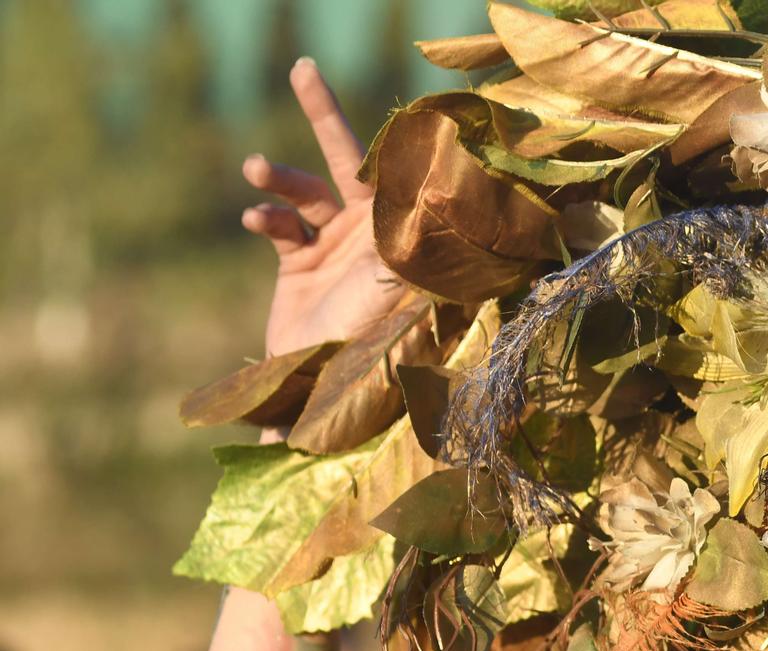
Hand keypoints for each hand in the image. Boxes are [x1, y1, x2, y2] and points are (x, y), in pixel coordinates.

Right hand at [242, 58, 404, 356]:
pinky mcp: (298, 264)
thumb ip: (406, 224)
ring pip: (304, 189)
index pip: (393, 167)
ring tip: (256, 169)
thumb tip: (428, 173)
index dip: (384, 132)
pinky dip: (266, 213)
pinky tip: (257, 219)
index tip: (376, 102)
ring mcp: (336, 247)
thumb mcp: (400, 274)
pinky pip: (279, 221)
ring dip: (279, 176)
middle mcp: (373, 234)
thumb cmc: (376, 334)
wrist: (327, 382)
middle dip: (325, 115)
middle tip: (304, 69)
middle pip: (347, 160)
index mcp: (403, 231)